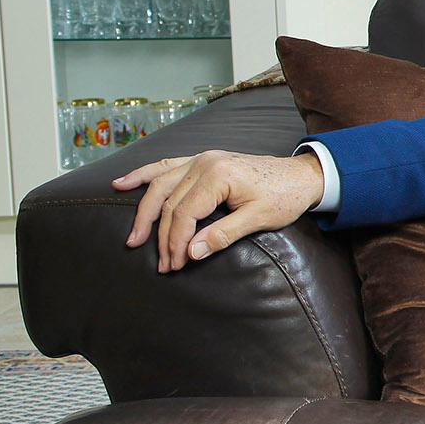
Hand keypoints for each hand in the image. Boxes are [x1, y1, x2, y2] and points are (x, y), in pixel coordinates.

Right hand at [112, 149, 324, 272]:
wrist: (302, 176)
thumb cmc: (285, 197)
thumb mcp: (259, 219)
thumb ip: (224, 234)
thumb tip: (191, 252)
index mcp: (218, 175)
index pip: (185, 213)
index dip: (176, 242)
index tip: (175, 265)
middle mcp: (205, 162)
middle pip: (169, 202)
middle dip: (160, 235)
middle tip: (159, 264)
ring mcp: (202, 158)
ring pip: (160, 185)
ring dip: (144, 211)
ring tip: (132, 236)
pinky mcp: (202, 160)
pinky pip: (165, 167)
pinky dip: (143, 176)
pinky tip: (122, 184)